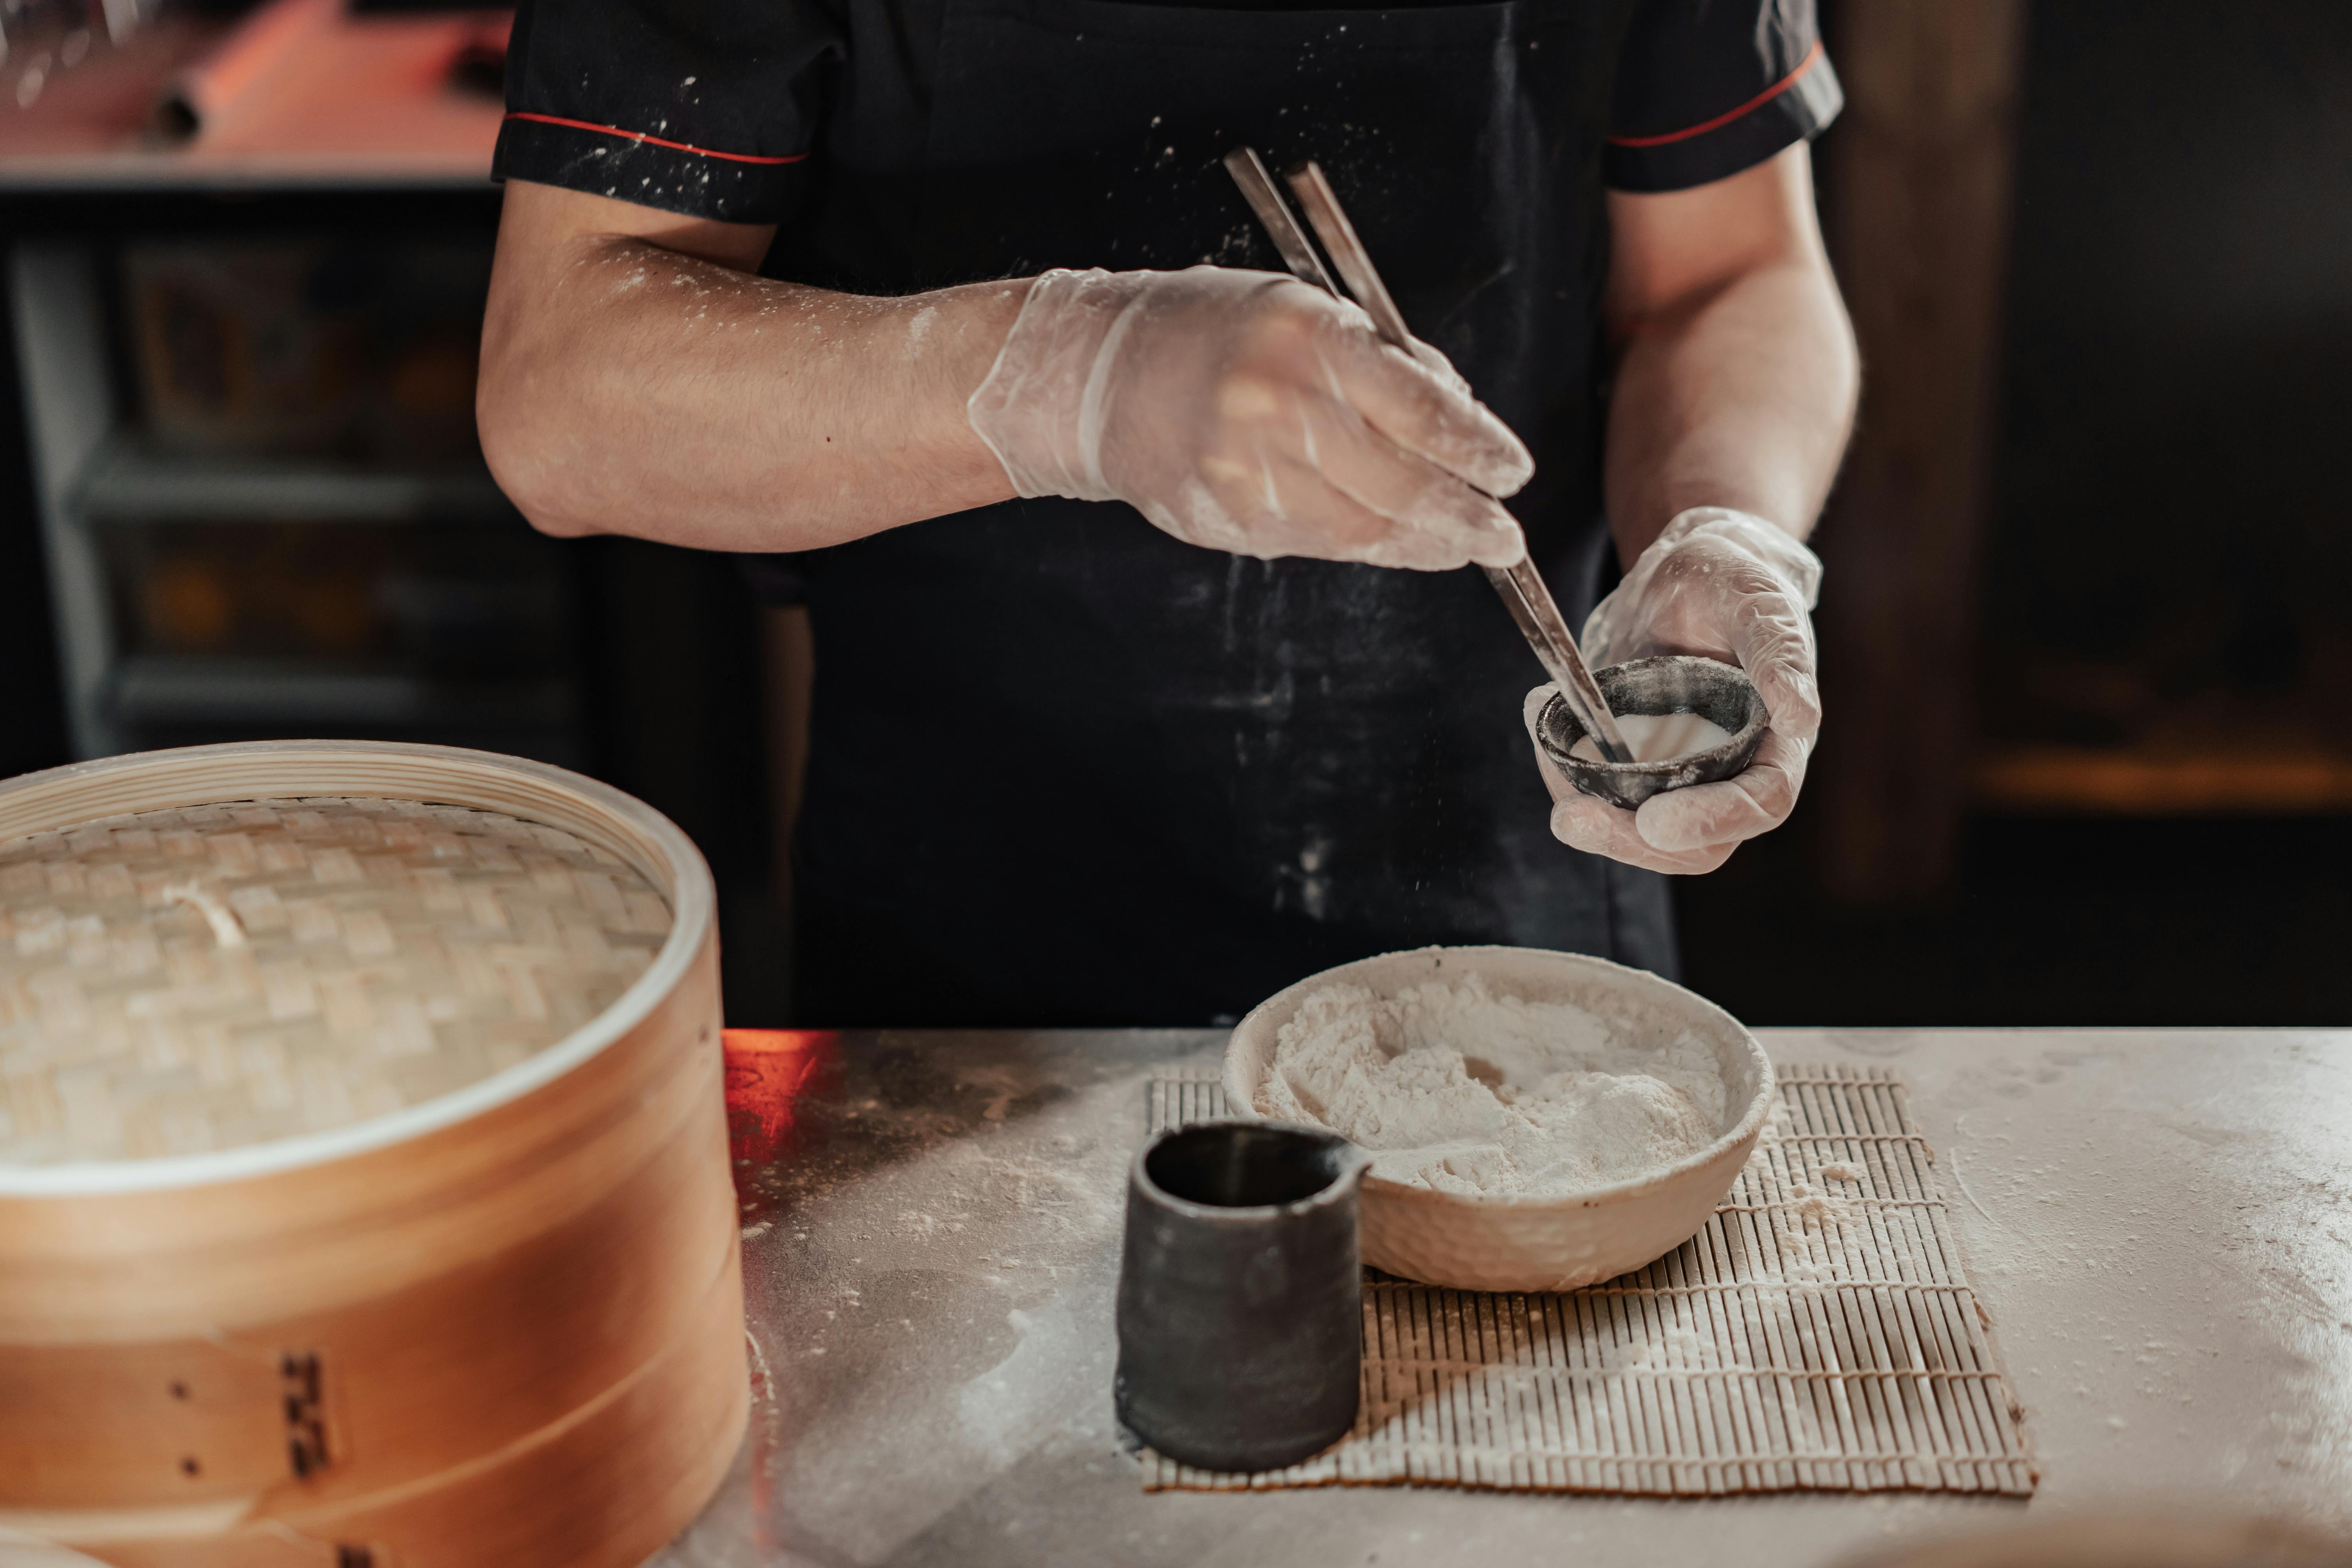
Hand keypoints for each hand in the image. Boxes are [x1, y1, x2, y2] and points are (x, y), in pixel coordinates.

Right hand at [967, 266, 1532, 570]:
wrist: (1099, 374)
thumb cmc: (1210, 330)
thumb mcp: (1305, 309)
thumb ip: (1385, 361)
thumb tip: (1460, 415)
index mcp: (1305, 342)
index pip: (1420, 411)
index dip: (1477, 450)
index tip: (1512, 471)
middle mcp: (1275, 411)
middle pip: (1400, 486)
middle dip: (1465, 519)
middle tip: (1504, 538)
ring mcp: (1246, 474)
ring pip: (1361, 531)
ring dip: (1424, 545)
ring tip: (1464, 548)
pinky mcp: (1226, 519)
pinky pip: (1315, 544)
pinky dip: (1366, 547)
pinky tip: (1396, 543)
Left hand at [1524, 506, 1824, 873]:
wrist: (1683, 571)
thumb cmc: (1734, 583)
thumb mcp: (1759, 605)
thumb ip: (1780, 658)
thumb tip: (1800, 720)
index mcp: (1776, 742)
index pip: (1759, 804)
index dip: (1711, 822)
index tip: (1654, 822)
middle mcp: (1731, 771)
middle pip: (1695, 844)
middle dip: (1632, 842)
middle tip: (1571, 819)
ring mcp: (1679, 774)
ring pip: (1642, 832)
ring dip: (1591, 821)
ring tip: (1547, 762)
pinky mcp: (1634, 763)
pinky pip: (1601, 791)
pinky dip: (1564, 773)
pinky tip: (1540, 718)